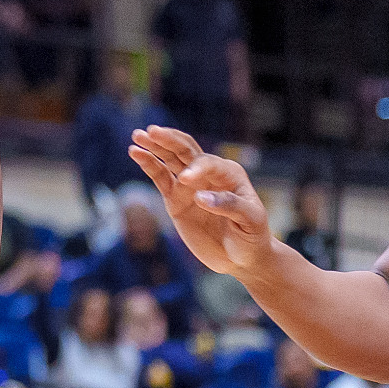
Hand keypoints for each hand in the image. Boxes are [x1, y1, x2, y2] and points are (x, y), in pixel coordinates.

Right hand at [128, 126, 274, 276]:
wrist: (242, 256)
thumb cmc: (252, 235)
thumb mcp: (250, 220)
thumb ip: (228, 205)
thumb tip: (200, 197)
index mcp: (230, 173)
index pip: (209, 163)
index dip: (197, 169)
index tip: (186, 181)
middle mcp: (208, 173)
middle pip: (186, 150)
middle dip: (170, 140)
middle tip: (153, 131)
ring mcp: (190, 185)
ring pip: (171, 159)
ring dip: (155, 146)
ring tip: (138, 135)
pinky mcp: (176, 198)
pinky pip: (160, 178)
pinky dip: (148, 165)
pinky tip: (136, 153)